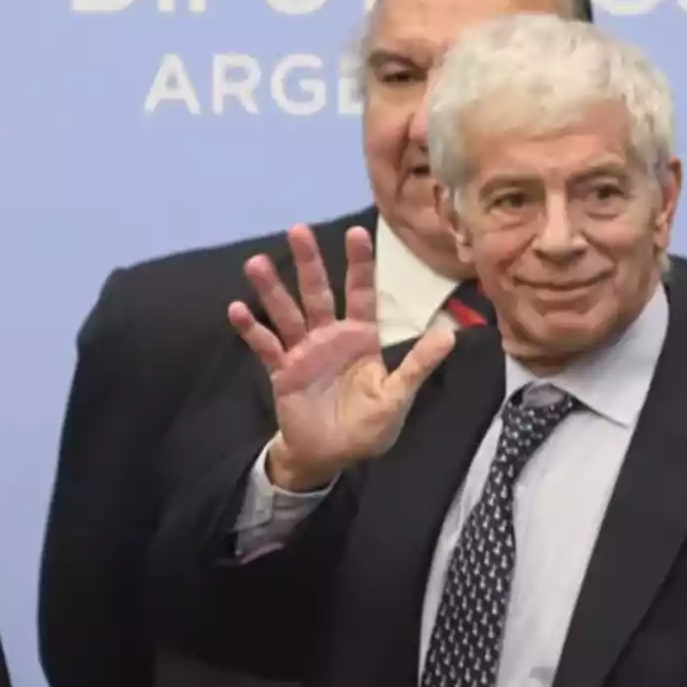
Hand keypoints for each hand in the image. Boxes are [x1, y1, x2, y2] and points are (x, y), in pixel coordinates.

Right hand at [228, 224, 455, 490]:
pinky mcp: (282, 371)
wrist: (332, 457)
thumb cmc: (368, 426)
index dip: (359, 264)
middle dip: (309, 263)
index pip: (360, 293)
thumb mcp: (397, 397)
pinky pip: (266, 346)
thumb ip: (417, 365)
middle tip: (297, 230)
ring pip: (287, 313)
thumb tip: (450, 336)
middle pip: (318, 293)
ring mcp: (303, 351)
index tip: (355, 232)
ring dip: (272, 290)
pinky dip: (252, 330)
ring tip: (256, 263)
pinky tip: (236, 310)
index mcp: (361, 338)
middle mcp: (330, 337)